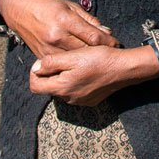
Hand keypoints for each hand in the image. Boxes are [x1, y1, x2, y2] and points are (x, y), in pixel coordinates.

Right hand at [0, 0, 117, 60]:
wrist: (19, 11)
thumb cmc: (46, 5)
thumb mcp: (69, 5)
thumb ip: (89, 20)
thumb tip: (107, 32)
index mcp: (65, 20)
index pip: (93, 37)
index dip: (108, 42)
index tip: (116, 44)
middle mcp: (57, 36)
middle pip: (86, 51)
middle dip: (101, 52)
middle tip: (112, 53)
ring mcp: (49, 49)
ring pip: (75, 61)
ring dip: (89, 60)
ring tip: (99, 59)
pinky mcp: (42, 56)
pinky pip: (62, 65)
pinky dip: (73, 64)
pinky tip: (82, 63)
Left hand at [29, 45, 158, 106]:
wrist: (124, 69)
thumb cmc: (99, 59)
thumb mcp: (72, 56)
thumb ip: (51, 63)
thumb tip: (35, 68)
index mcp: (62, 87)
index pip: (35, 86)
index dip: (35, 73)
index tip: (45, 62)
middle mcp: (68, 98)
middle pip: (49, 87)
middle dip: (51, 74)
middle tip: (64, 59)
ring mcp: (80, 101)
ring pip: (62, 89)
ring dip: (64, 78)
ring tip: (77, 64)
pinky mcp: (89, 101)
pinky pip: (75, 92)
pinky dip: (75, 83)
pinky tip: (86, 72)